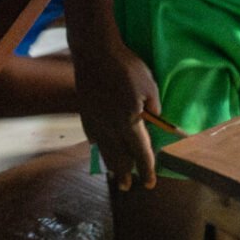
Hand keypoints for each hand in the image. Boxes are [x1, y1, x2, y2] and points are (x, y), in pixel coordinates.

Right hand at [72, 35, 162, 190]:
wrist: (95, 53)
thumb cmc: (127, 67)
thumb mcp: (149, 86)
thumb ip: (153, 108)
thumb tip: (154, 120)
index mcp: (129, 123)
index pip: (141, 153)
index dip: (147, 170)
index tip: (150, 183)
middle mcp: (110, 128)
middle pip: (119, 157)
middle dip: (125, 173)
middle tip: (128, 186)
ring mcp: (95, 121)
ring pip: (103, 150)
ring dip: (110, 165)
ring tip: (115, 175)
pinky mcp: (85, 112)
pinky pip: (92, 135)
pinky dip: (97, 145)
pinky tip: (98, 146)